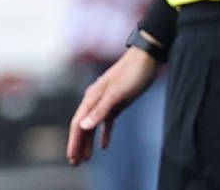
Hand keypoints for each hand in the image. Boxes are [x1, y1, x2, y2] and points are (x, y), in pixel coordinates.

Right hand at [67, 46, 158, 165]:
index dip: (74, 141)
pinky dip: (104, 133)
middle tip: (75, 163)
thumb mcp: (117, 93)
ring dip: (89, 141)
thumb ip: (100, 110)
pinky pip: (107, 121)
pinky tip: (104, 146)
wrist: (148, 57)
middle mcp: (96, 99)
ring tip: (86, 158)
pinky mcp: (118, 102)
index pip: (78, 123)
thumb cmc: (132, 73)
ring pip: (93, 125)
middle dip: (78, 144)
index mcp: (93, 96)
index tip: (71, 157)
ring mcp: (107, 100)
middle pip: (83, 125)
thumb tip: (82, 125)